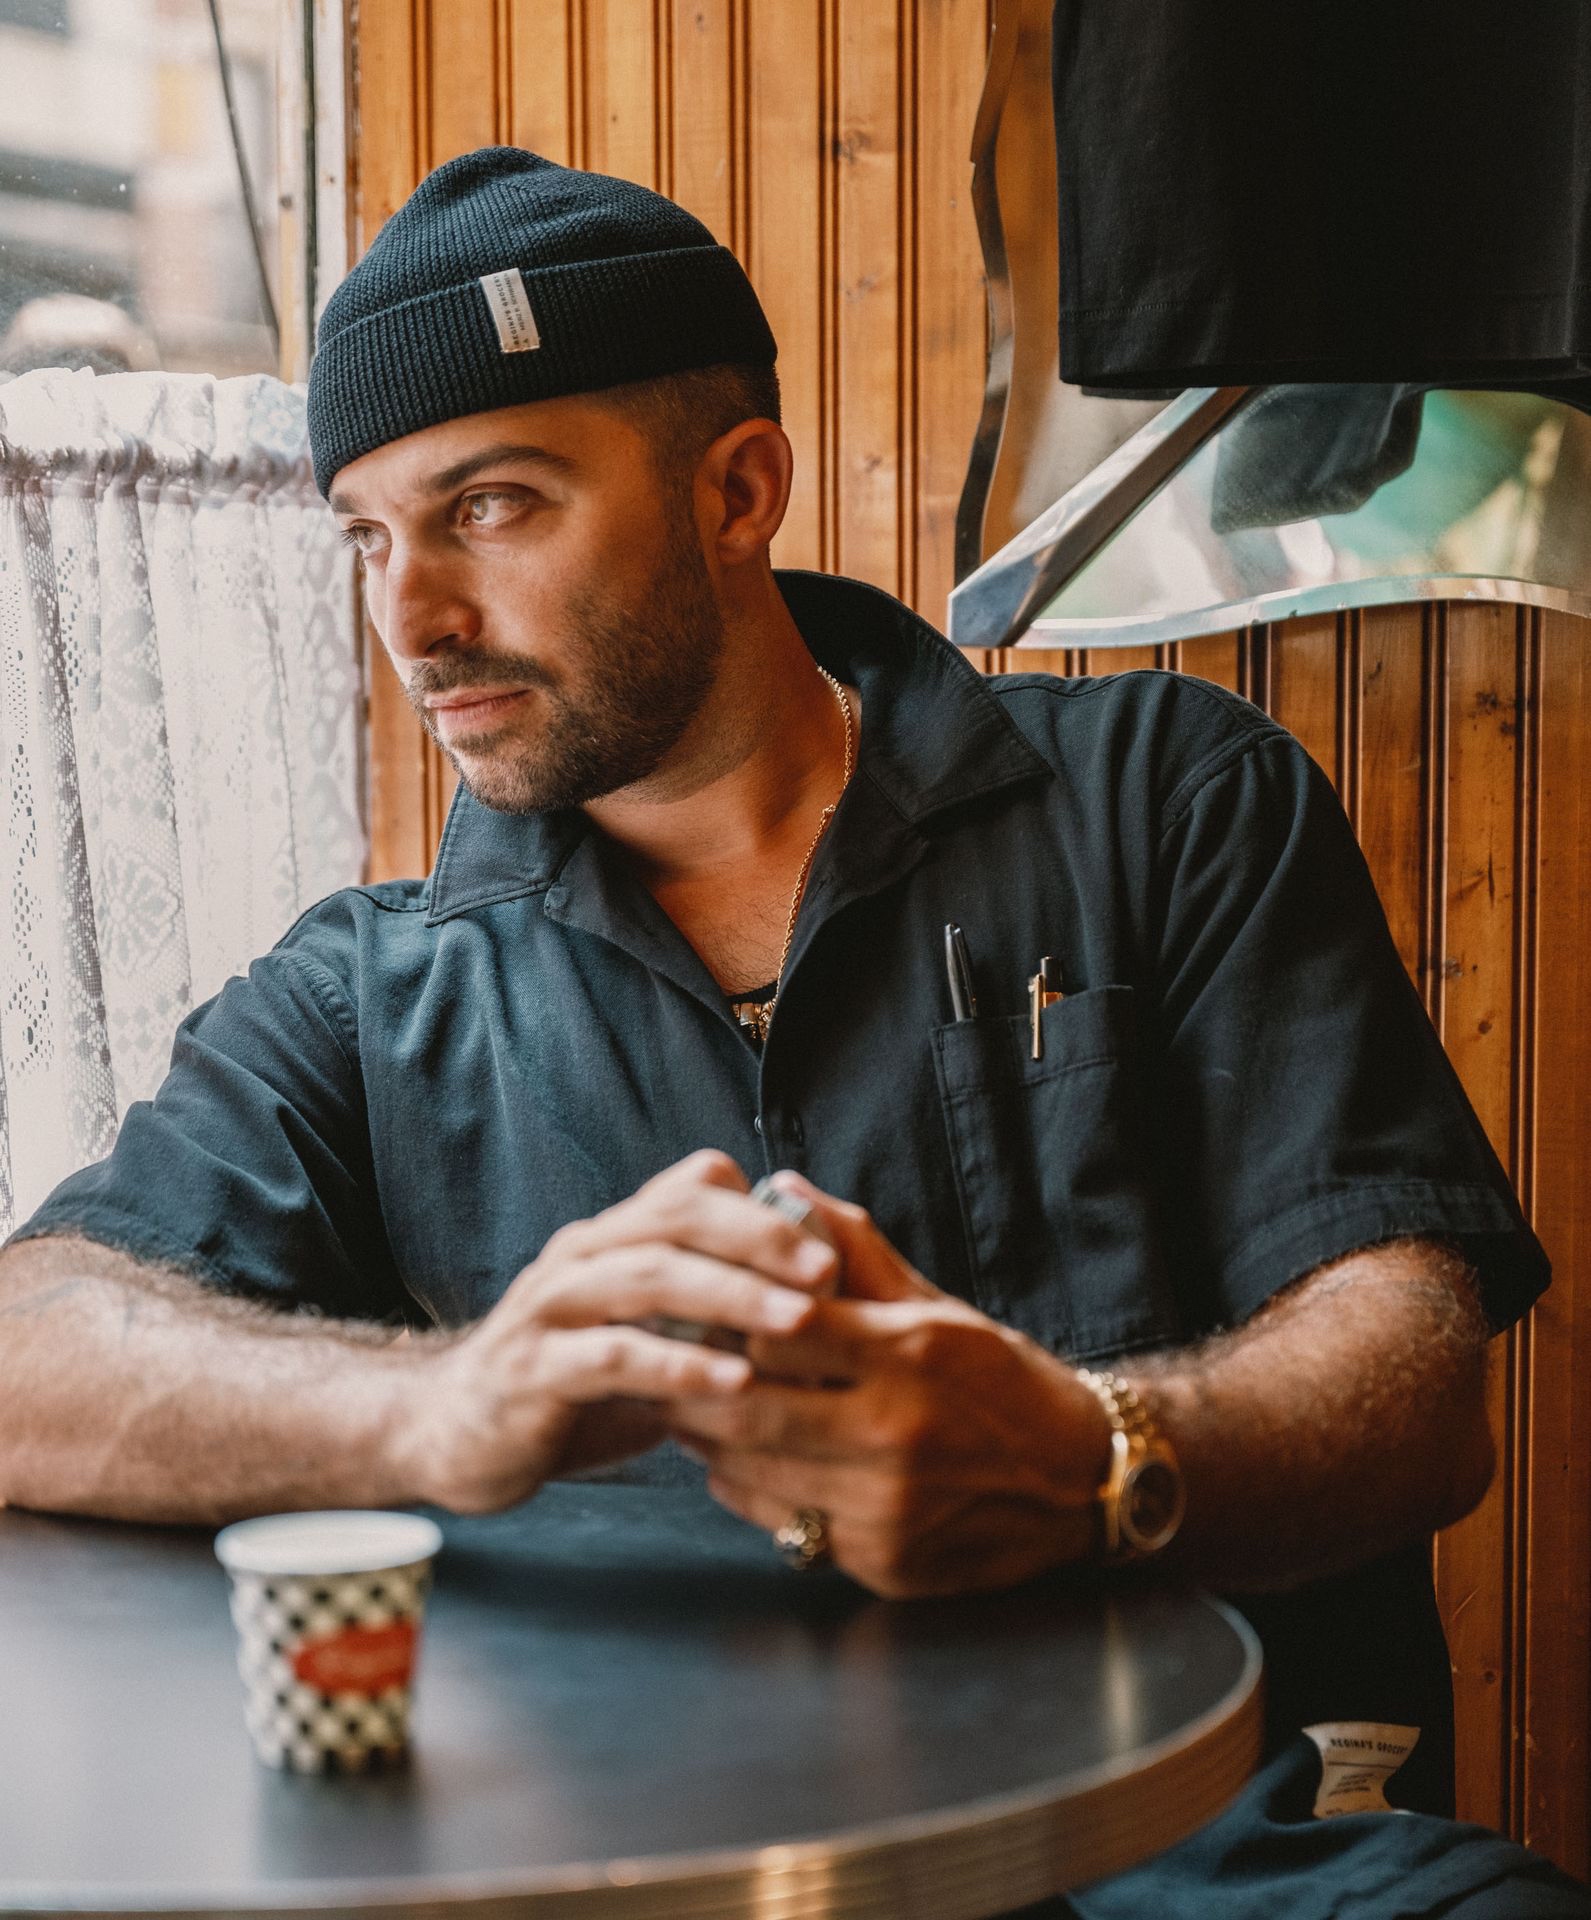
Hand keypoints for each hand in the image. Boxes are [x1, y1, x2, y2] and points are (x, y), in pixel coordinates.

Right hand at [405, 1152, 839, 1512]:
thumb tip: (813, 1306)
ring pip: (647, 1277)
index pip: (691, 1188)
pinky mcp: (530, 1370)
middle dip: (759, 1240)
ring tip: (799, 1322)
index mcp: (614, 1238)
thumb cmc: (572, 1384)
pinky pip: (611, 1356)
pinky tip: (732, 1383)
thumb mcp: (645, 1334)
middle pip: (676, 1218)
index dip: (762, 1210)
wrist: (453, 1434)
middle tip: (828, 1273)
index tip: (831, 1246)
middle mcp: (582, 1256)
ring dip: (731, 1295)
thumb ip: (706, 1311)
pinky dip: (677, 1364)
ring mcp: (551, 1309)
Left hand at [668, 1176, 1113, 1596]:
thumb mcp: (936, 1308)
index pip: (776, 1328)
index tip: (700, 1308)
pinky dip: (749, 1490)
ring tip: (689, 1411)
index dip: (729, 1317)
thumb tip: (784, 1185)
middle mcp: (897, 1432)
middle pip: (745, 1409)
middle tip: (662, 1367)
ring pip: (750, 1474)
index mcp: (910, 1353)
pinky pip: (781, 1524)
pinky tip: (743, 1463)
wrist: (1082, 1482)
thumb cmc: (1000, 1381)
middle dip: (691, 1388)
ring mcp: (887, 1506)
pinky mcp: (882, 1562)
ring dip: (707, 1442)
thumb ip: (855, 1251)